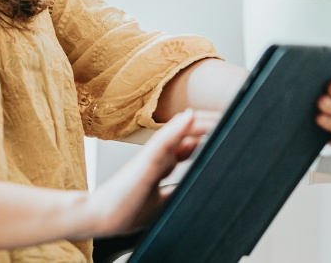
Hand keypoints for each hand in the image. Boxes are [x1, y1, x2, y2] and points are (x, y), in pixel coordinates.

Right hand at [73, 109, 218, 237]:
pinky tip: (189, 118)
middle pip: (187, 133)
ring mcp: (150, 158)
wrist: (98, 217)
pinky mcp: (143, 165)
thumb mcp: (161, 197)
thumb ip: (175, 183)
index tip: (228, 126)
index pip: (190, 141)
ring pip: (177, 133)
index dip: (209, 132)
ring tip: (219, 113)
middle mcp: (157, 156)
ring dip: (199, 121)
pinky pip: (161, 143)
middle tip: (232, 117)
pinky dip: (175, 129)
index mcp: (162, 163)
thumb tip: (193, 172)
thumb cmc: (125, 207)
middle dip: (210, 125)